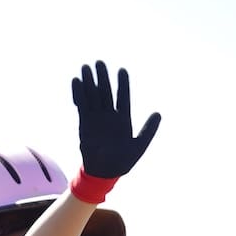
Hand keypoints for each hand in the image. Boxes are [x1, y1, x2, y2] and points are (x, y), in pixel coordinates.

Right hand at [72, 61, 160, 179]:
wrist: (104, 172)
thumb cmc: (123, 161)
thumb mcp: (139, 145)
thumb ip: (148, 129)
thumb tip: (158, 113)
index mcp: (123, 119)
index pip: (123, 97)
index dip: (123, 84)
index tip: (122, 70)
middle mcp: (109, 116)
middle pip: (105, 92)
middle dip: (103, 77)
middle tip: (99, 62)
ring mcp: (96, 118)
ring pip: (92, 96)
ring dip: (89, 82)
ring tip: (86, 67)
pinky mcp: (84, 124)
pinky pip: (81, 106)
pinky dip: (79, 94)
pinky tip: (77, 82)